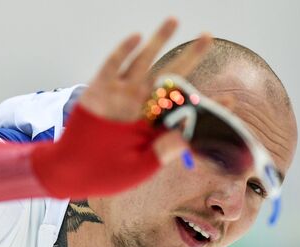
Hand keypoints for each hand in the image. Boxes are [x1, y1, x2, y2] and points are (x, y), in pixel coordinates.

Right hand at [78, 17, 212, 163]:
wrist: (70, 172)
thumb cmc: (106, 174)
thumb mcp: (141, 166)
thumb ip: (167, 149)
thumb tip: (195, 133)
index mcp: (154, 126)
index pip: (185, 110)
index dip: (206, 104)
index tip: (229, 100)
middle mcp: (140, 107)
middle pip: (169, 76)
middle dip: (190, 57)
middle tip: (208, 36)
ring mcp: (119, 96)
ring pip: (143, 62)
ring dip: (158, 41)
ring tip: (174, 20)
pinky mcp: (98, 90)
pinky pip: (113, 66)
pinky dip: (123, 51)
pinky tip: (137, 38)